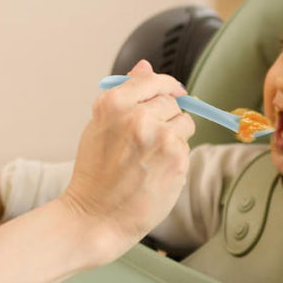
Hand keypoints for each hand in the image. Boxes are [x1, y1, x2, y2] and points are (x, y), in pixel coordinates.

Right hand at [59, 59, 193, 261]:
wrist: (95, 216)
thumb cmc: (95, 173)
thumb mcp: (100, 125)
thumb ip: (125, 94)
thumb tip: (145, 66)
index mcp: (114, 103)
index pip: (153, 80)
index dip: (167, 85)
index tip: (174, 92)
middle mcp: (138, 116)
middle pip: (172, 101)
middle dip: (167, 116)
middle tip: (149, 140)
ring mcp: (160, 137)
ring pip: (185, 122)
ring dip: (175, 135)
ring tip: (152, 156)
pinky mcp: (177, 159)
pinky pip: (187, 146)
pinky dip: (176, 157)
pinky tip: (156, 171)